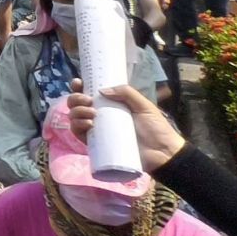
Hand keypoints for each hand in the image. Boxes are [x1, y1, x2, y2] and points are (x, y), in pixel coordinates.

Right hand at [65, 83, 184, 172]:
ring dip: (77, 112)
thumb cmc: (155, 128)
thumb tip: (100, 90)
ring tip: (92, 114)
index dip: (79, 87)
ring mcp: (96, 130)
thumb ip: (126, 92)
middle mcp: (99, 115)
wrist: (162, 152)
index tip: (78, 83)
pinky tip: (90, 124)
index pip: (89, 93)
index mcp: (110, 104)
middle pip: (76, 104)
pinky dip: (78, 126)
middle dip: (76, 99)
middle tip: (88, 100)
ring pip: (74, 117)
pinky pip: (78, 133)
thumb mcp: (143, 105)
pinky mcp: (95, 144)